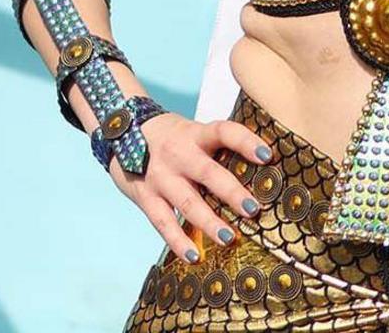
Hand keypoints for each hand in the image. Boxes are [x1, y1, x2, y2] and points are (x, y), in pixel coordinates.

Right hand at [113, 108, 270, 261]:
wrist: (120, 133)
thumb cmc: (170, 138)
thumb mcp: (192, 133)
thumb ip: (217, 151)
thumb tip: (260, 174)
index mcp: (194, 134)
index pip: (223, 132)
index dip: (245, 141)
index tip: (267, 155)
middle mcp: (178, 154)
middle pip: (207, 172)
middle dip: (231, 192)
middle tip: (253, 209)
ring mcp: (160, 176)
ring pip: (187, 201)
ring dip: (208, 221)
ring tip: (228, 238)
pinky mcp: (146, 196)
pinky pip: (163, 222)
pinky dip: (178, 241)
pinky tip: (194, 256)